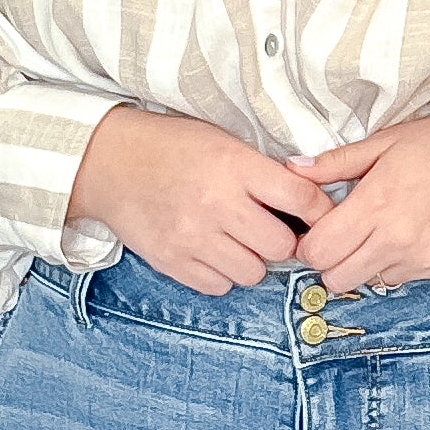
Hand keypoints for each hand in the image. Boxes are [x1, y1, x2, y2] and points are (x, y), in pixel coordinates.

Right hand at [66, 106, 336, 294]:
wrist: (110, 163)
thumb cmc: (174, 149)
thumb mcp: (223, 142)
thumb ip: (264, 171)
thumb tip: (313, 203)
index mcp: (234, 166)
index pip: (300, 197)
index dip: (319, 210)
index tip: (317, 214)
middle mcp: (215, 204)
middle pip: (282, 246)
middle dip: (283, 240)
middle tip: (270, 228)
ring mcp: (192, 237)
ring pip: (253, 273)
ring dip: (253, 260)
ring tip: (237, 240)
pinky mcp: (172, 262)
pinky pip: (220, 286)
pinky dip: (223, 274)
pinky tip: (212, 251)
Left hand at [281, 115, 429, 290]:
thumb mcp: (383, 144)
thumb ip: (335, 163)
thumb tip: (292, 169)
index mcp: (375, 205)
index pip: (319, 251)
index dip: (310, 245)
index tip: (318, 233)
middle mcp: (396, 240)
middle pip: (336, 278)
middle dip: (331, 262)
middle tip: (343, 239)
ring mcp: (421, 259)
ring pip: (369, 281)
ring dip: (365, 264)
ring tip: (381, 234)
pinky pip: (403, 279)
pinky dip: (398, 264)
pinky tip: (410, 237)